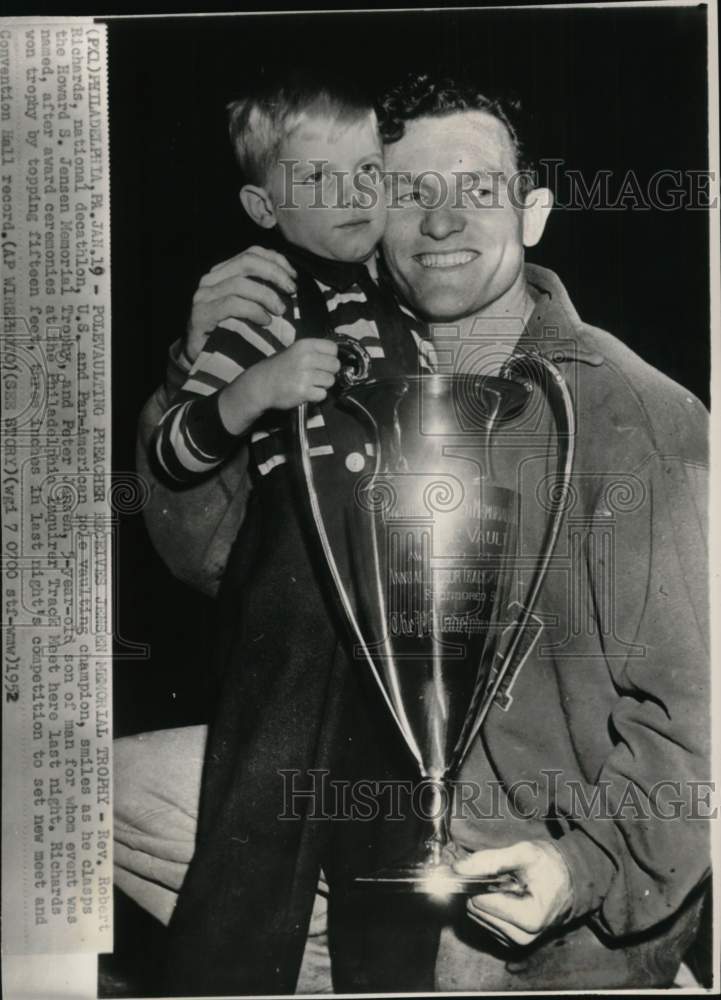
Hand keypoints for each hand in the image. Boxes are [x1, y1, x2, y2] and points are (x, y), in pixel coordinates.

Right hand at [186, 246, 296, 362]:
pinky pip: (232, 304)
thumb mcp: (250, 307)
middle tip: (292, 290)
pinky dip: (253, 310)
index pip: (252, 253)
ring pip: (240, 283)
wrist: (202, 357)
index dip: (276, 260)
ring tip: (281, 310)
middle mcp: (211, 279)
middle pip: (247, 261)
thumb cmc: (232, 332)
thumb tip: (292, 286)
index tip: (294, 276)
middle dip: (274, 273)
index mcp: (224, 272)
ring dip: (266, 295)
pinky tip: (265, 321)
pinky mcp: (201, 314)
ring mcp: (204, 296)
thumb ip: (263, 292)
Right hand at [219, 339, 339, 434]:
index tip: (324, 361)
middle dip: (329, 371)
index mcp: (304, 345)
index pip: (333, 348)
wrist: (261, 385)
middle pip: (335, 365)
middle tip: (318, 375)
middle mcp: (306, 358)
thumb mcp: (294, 351)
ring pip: (331, 380)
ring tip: (310, 383)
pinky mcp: (303, 391)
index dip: (331, 356)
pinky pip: (323, 394)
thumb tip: (334, 357)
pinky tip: (307, 392)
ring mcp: (305, 376)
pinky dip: (317, 395)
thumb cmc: (278, 368)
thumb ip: (313, 352)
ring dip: (323, 384)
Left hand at [454, 840, 572, 947]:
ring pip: (476, 916)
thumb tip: (457, 868)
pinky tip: (504, 894)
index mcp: (529, 918)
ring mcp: (515, 942)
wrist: (568, 880)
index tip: (485, 866)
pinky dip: (488, 905)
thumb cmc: (549, 865)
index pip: (479, 901)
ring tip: (504, 883)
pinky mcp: (510, 942)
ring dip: (483, 896)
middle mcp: (522, 937)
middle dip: (479, 888)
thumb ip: (489, 860)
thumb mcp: (523, 853)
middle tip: (497, 873)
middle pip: (475, 910)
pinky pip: (484, 922)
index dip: (476, 879)